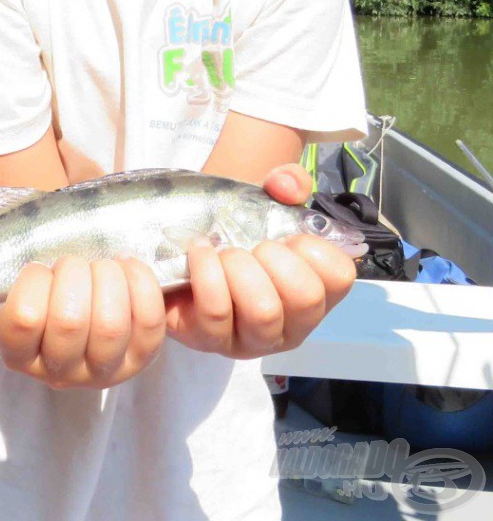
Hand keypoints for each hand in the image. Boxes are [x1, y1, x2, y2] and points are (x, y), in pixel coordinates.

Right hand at [0, 255, 166, 389]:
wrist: (87, 311)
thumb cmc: (49, 292)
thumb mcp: (25, 286)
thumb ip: (26, 270)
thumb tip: (26, 236)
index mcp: (20, 354)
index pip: (24, 318)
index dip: (34, 279)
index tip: (41, 269)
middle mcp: (60, 372)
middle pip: (69, 321)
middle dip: (74, 272)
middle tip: (74, 264)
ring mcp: (102, 371)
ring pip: (110, 324)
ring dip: (107, 277)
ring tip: (102, 267)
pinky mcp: (139, 359)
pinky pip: (148, 322)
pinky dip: (141, 282)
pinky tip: (127, 266)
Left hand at [164, 163, 356, 357]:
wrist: (182, 249)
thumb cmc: (236, 232)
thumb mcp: (267, 202)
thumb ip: (287, 182)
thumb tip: (286, 185)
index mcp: (315, 291)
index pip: (340, 277)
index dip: (314, 248)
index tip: (287, 237)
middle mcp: (291, 324)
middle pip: (306, 298)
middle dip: (276, 259)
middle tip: (253, 247)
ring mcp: (252, 339)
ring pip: (264, 311)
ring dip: (240, 268)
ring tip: (225, 253)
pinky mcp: (210, 340)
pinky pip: (216, 311)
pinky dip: (206, 271)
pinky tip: (200, 252)